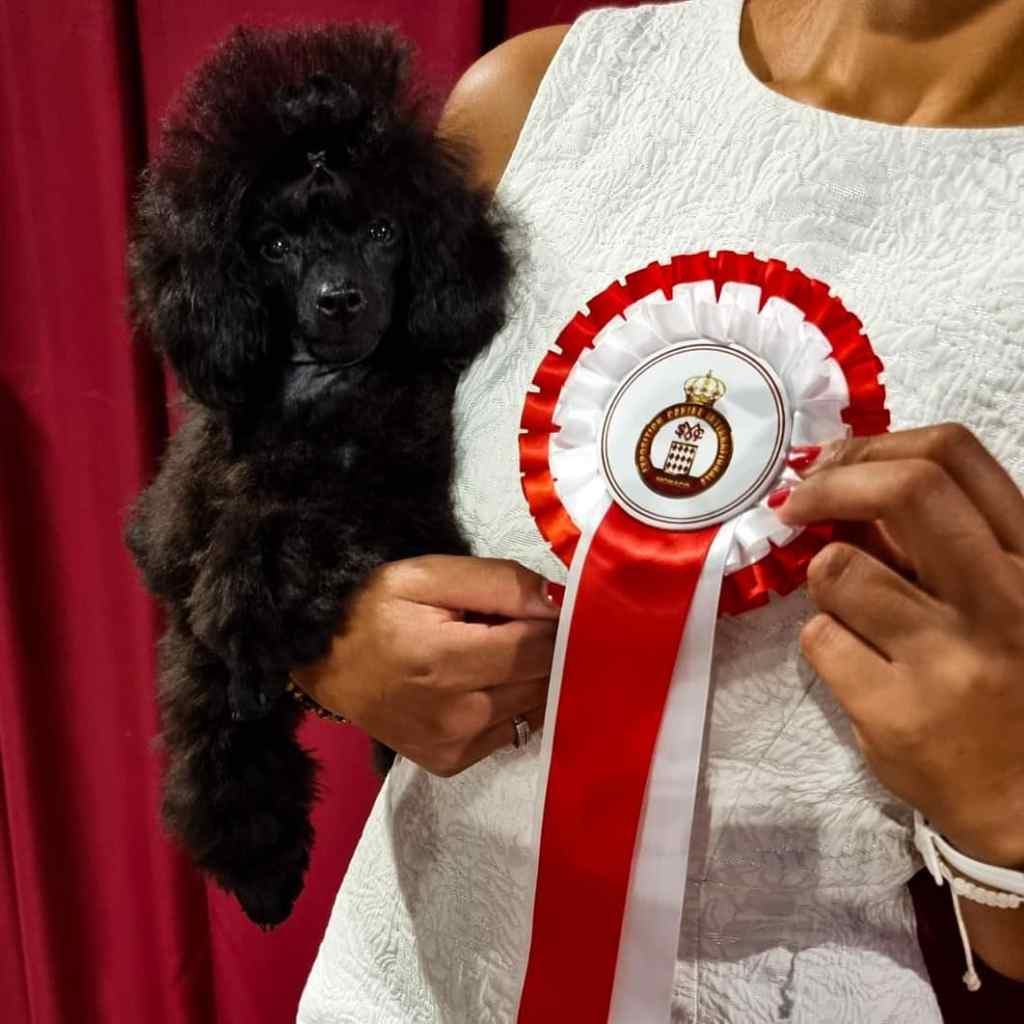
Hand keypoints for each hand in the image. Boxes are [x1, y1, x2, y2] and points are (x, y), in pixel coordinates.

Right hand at [292, 555, 558, 775]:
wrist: (324, 663)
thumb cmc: (375, 609)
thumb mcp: (427, 574)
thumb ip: (499, 582)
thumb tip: (558, 604)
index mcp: (444, 661)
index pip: (539, 647)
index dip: (551, 622)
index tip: (538, 607)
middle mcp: (455, 715)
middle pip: (543, 681)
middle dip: (542, 649)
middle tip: (511, 626)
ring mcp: (453, 746)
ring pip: (535, 708)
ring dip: (530, 678)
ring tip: (494, 654)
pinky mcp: (451, 763)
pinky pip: (513, 732)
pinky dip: (513, 705)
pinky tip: (485, 684)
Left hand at [774, 425, 1023, 869]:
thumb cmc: (1011, 683)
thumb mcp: (1006, 596)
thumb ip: (946, 541)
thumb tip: (848, 482)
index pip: (955, 454)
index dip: (874, 446)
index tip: (832, 462)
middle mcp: (1004, 600)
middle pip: (902, 490)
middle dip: (829, 484)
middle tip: (796, 502)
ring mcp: (951, 659)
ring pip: (838, 570)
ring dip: (825, 581)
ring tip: (852, 613)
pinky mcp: (898, 713)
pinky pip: (819, 638)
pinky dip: (825, 642)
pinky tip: (858, 668)